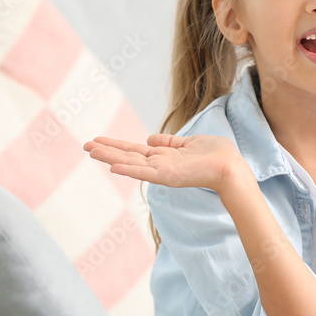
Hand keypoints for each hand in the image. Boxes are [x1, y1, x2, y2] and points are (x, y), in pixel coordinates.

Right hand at [83, 133, 247, 193]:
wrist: (230, 166)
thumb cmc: (215, 154)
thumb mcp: (188, 142)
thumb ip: (168, 142)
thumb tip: (149, 138)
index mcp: (163, 156)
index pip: (134, 150)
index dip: (115, 145)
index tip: (97, 140)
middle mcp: (159, 165)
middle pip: (127, 156)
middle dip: (106, 150)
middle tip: (85, 145)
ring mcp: (161, 171)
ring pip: (130, 163)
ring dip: (110, 156)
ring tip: (91, 151)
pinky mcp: (168, 176)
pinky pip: (144, 173)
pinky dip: (129, 169)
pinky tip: (113, 166)